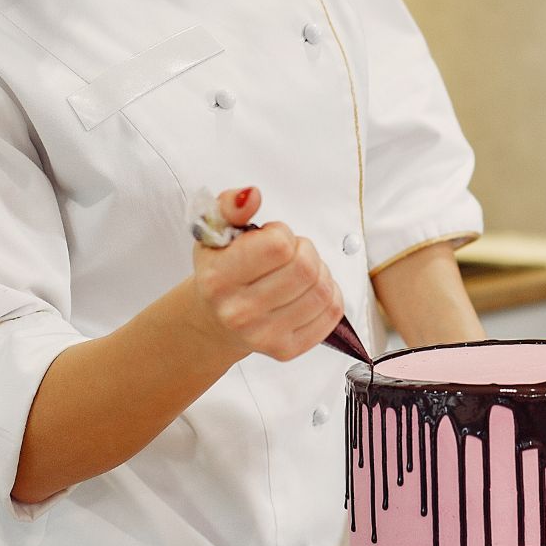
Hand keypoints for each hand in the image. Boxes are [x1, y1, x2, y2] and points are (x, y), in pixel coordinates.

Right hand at [190, 187, 344, 361]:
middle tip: (289, 253)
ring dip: (320, 271)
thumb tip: (252, 195)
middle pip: (305, 268)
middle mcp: (238, 312)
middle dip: (304, 250)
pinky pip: (331, 313)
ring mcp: (263, 335)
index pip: (278, 245)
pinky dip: (330, 294)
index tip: (270, 237)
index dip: (281, 233)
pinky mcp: (286, 349)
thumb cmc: (220, 271)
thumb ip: (231, 206)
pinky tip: (309, 290)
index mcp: (217, 278)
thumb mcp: (214, 232)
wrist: (214, 321)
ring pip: (323, 290)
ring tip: (300, 271)